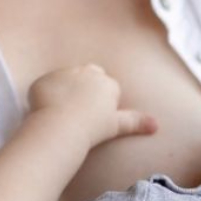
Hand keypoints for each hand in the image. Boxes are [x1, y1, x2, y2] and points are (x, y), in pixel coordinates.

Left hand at [27, 64, 156, 146]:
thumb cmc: (93, 128)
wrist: (62, 127)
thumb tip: (157, 125)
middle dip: (86, 87)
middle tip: (82, 111)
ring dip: (65, 90)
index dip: (102, 102)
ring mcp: (64, 73)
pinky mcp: (44, 79)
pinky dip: (46, 96)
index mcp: (107, 82)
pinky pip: (46, 86)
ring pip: (66, 79)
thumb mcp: (118, 125)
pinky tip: (47, 112)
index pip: (107, 87)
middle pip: (89, 75)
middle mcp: (87, 72)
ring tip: (63, 113)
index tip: (97, 117)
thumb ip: (136, 121)